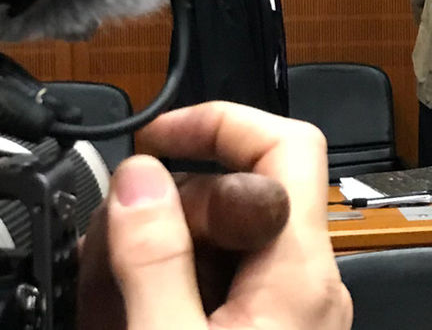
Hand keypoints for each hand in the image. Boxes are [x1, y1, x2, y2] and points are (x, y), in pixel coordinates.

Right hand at [76, 101, 351, 329]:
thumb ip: (154, 261)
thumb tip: (139, 179)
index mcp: (299, 274)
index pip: (287, 145)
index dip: (219, 122)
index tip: (157, 140)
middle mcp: (308, 282)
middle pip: (247, 188)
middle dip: (178, 198)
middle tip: (123, 235)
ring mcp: (293, 306)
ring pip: (233, 231)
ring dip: (174, 239)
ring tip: (124, 283)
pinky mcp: (272, 326)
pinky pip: (230, 271)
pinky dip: (184, 271)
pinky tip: (146, 305)